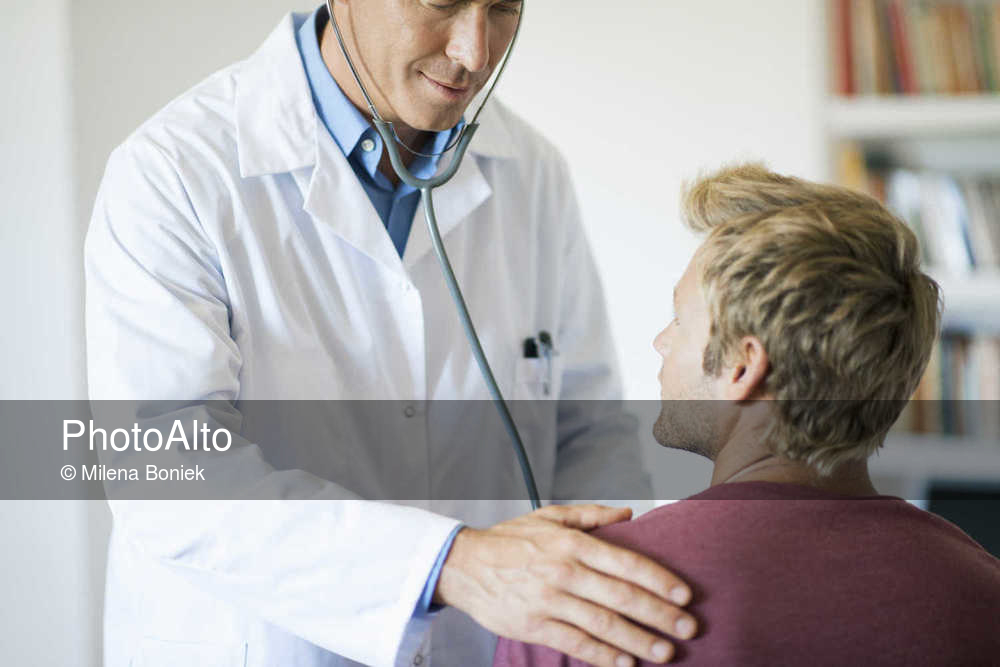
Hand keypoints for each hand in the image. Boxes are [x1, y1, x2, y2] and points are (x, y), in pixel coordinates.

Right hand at [434, 504, 695, 666]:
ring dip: (638, 640)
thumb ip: (592, 515)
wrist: (464, 565)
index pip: (626, 562)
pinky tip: (625, 663)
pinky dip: (603, 655)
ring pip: (603, 624)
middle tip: (689, 627)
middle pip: (622, 597)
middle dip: (660, 614)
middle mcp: (564, 571)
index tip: (685, 594)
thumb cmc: (510, 540)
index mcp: (572, 543)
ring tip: (665, 652)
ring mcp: (549, 601)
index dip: (659, 579)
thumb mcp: (550, 516)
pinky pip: (576, 643)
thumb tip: (629, 513)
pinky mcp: (535, 625)